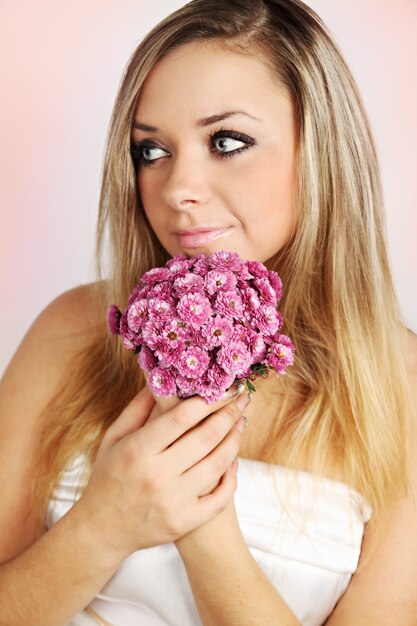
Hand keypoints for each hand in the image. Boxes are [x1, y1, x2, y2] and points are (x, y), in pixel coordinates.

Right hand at [75, 385, 247, 560]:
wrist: (101, 529)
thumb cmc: (108, 477)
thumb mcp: (113, 438)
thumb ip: (138, 408)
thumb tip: (161, 379)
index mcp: (137, 450)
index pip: (181, 417)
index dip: (208, 400)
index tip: (224, 387)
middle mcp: (156, 475)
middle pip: (205, 437)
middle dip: (229, 413)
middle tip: (242, 398)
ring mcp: (173, 501)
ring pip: (218, 463)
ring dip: (235, 439)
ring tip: (241, 422)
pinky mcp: (184, 522)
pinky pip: (219, 498)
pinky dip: (231, 477)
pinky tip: (233, 460)